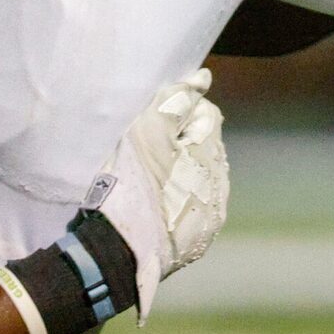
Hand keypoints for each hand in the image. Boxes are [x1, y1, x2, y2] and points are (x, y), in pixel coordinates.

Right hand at [97, 69, 228, 319]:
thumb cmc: (129, 186)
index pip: (207, 116)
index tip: (152, 126)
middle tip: (146, 153)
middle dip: (182, 145)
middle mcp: (219, 190)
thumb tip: (202, 79)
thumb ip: (176, 99)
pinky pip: (189, 210)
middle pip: (205, 150)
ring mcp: (209, 221)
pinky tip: (151, 206)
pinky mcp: (194, 245)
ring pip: (198, 181)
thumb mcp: (146, 130)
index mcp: (212, 159)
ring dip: (179, 174)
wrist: (114, 254)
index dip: (178, 115)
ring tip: (146, 182)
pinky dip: (175, 203)